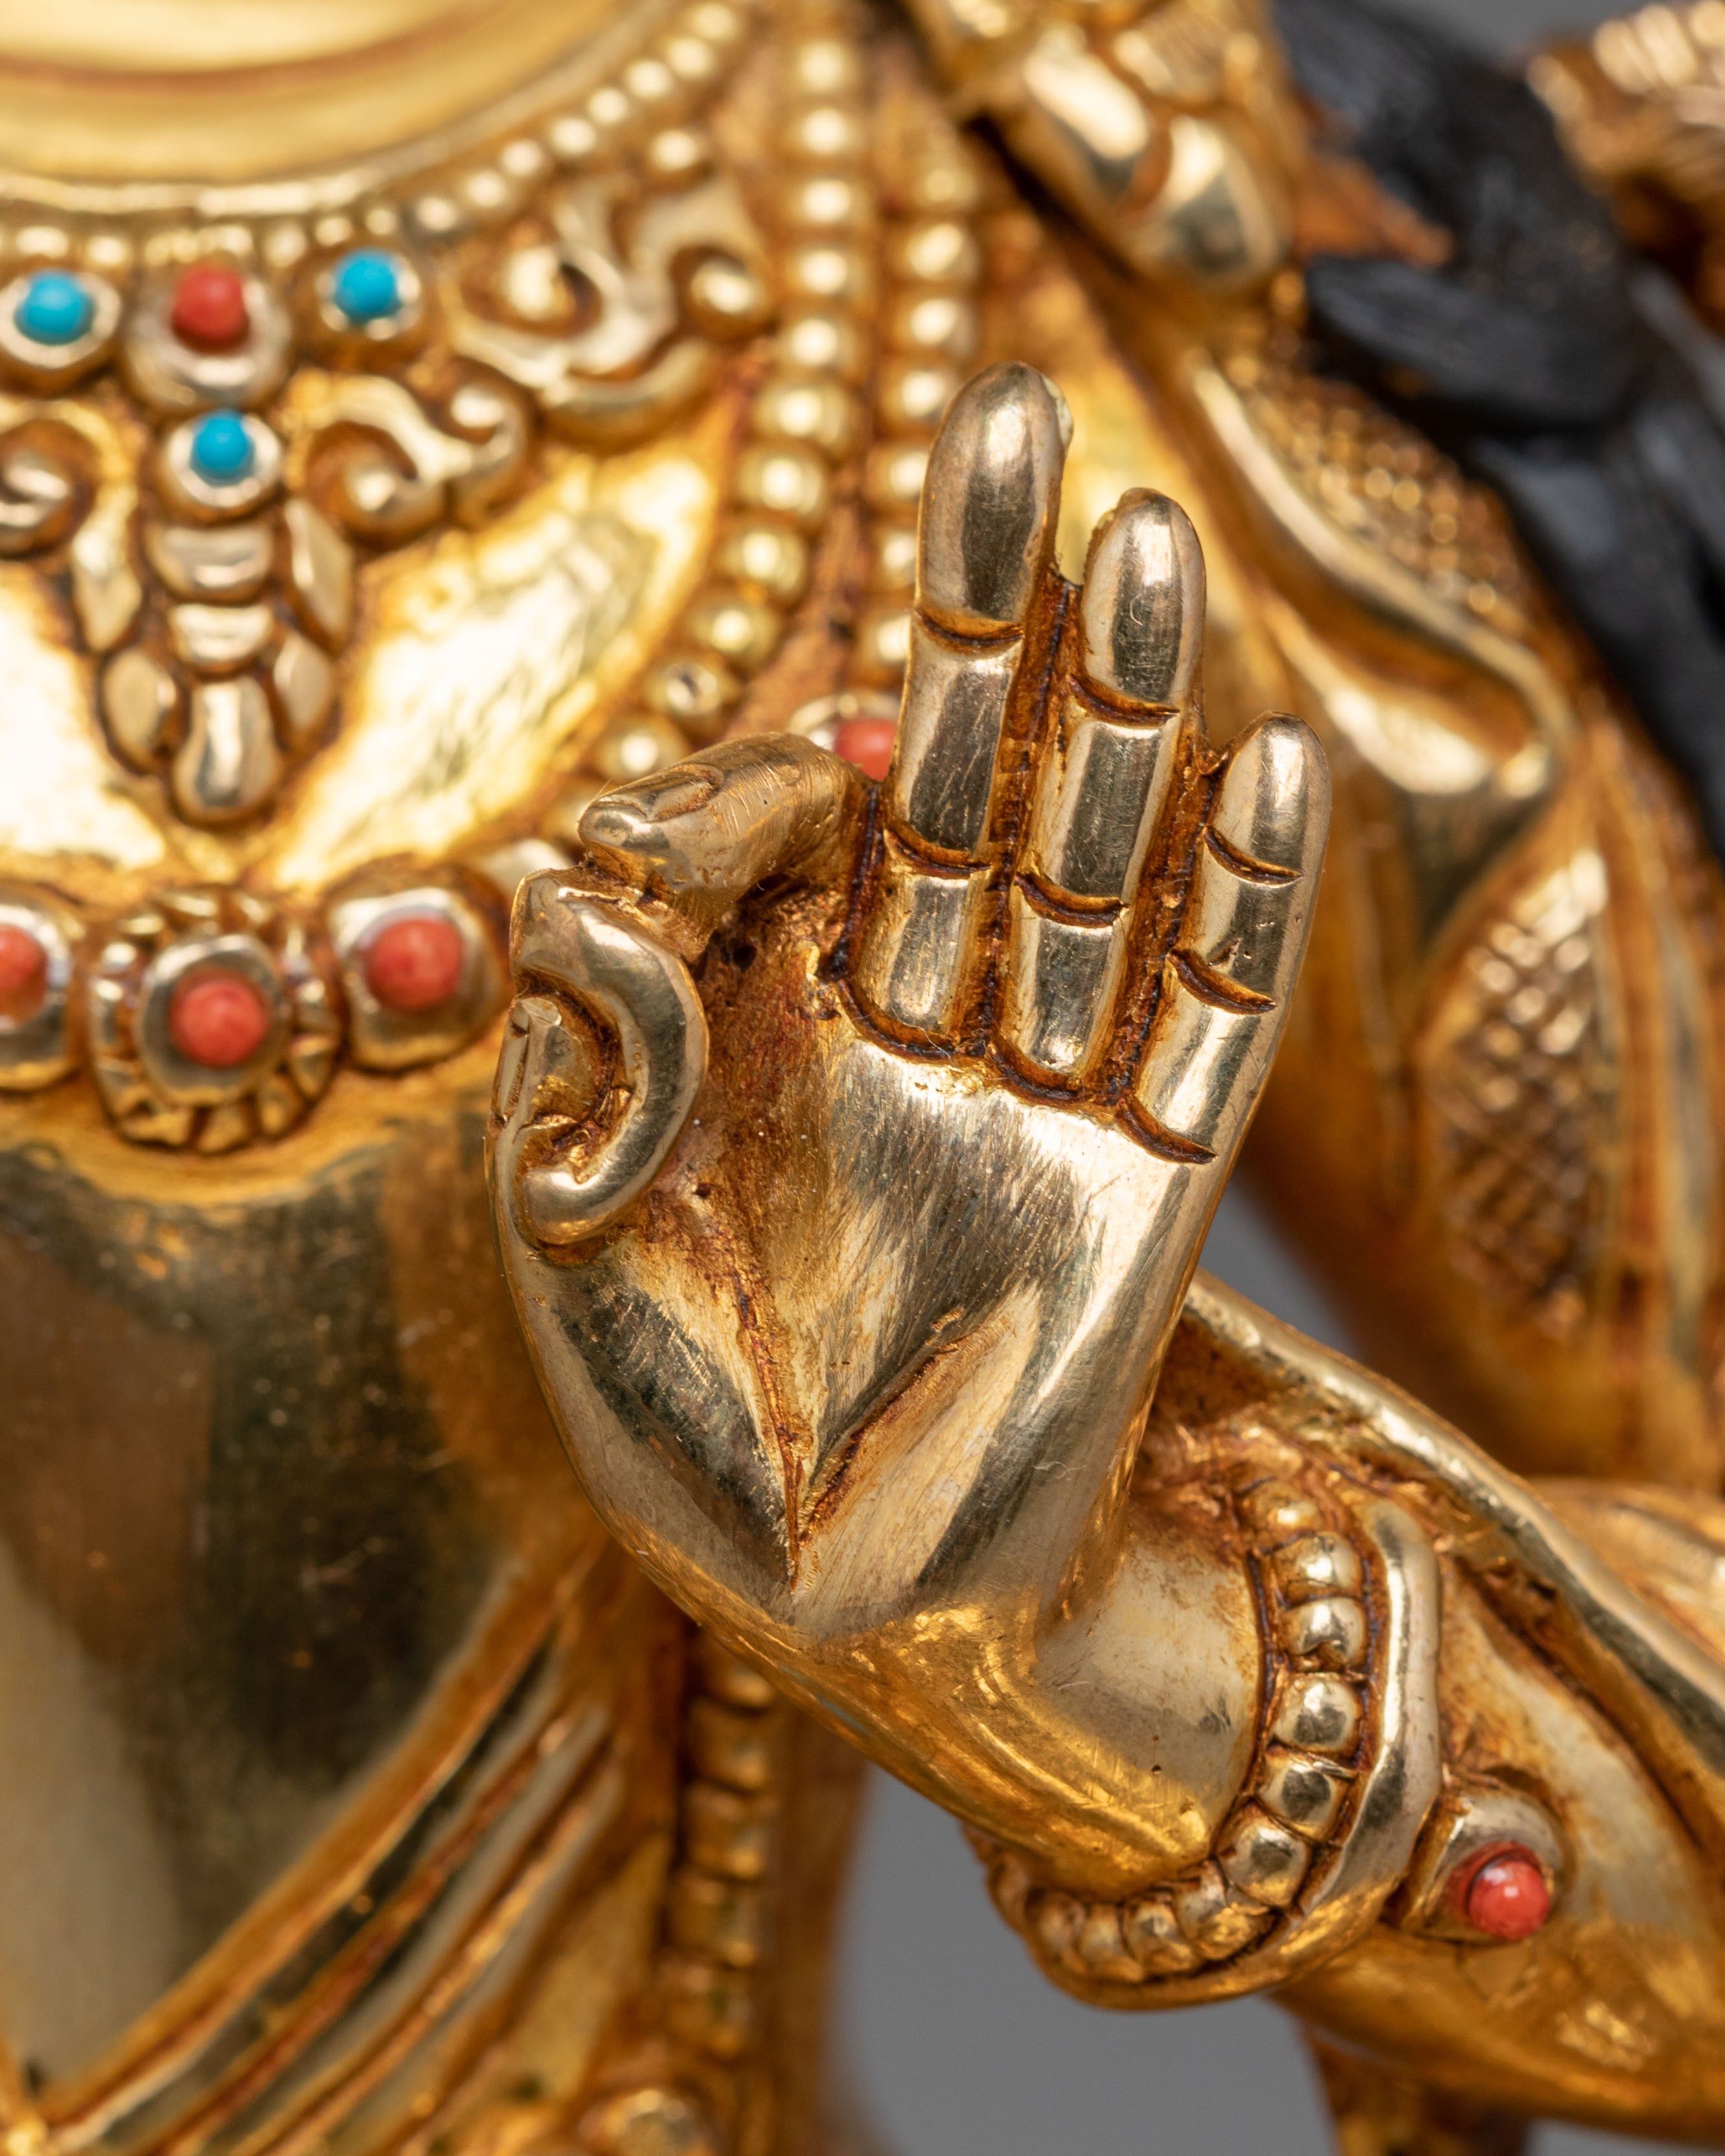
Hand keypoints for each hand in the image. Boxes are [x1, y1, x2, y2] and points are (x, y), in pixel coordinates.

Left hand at [488, 363, 1327, 1859]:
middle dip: (985, 615)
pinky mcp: (1146, 1186)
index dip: (777, 764)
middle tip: (1008, 428)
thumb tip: (580, 888)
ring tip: (1151, 548)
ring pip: (1090, 865)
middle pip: (959, 785)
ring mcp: (1034, 1097)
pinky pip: (1204, 1019)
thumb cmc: (693, 1459)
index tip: (796, 764)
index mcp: (757, 1039)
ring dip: (1122, 713)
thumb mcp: (569, 1263)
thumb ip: (577, 1069)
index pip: (783, 832)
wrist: (857, 1618)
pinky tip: (1262, 764)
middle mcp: (903, 1034)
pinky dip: (1239, 903)